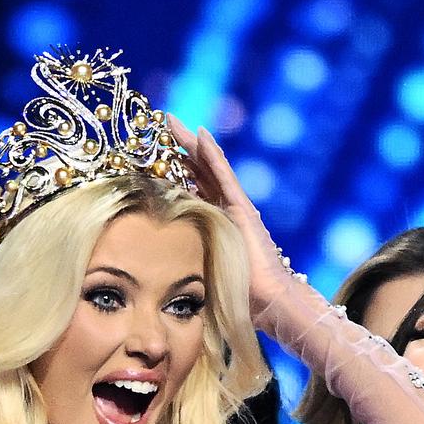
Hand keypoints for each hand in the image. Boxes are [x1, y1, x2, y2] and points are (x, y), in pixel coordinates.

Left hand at [166, 113, 290, 316]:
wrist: (268, 301)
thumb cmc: (238, 294)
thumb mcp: (203, 271)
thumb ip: (187, 262)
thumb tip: (156, 269)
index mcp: (216, 221)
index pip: (193, 186)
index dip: (176, 167)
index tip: (156, 149)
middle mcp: (226, 208)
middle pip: (200, 170)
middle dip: (182, 147)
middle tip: (163, 123)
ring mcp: (236, 206)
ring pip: (210, 167)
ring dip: (192, 144)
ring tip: (172, 123)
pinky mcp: (242, 209)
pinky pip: (223, 176)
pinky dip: (212, 155)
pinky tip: (200, 137)